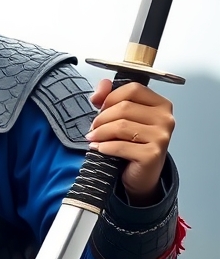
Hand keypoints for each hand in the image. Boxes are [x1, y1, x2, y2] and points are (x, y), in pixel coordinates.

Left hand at [87, 79, 174, 203]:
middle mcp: (165, 119)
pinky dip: (104, 147)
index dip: (110, 97)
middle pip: (124, 107)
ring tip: (93, 138)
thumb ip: (110, 96)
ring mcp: (161, 137)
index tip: (100, 108)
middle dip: (101, 118)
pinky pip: (120, 146)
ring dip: (100, 133)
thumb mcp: (121, 117)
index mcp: (160, 104)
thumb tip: (102, 84)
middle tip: (93, 128)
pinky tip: (99, 148)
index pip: (133, 89)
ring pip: (120, 126)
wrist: (141, 174)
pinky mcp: (153, 154)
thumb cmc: (132, 144)